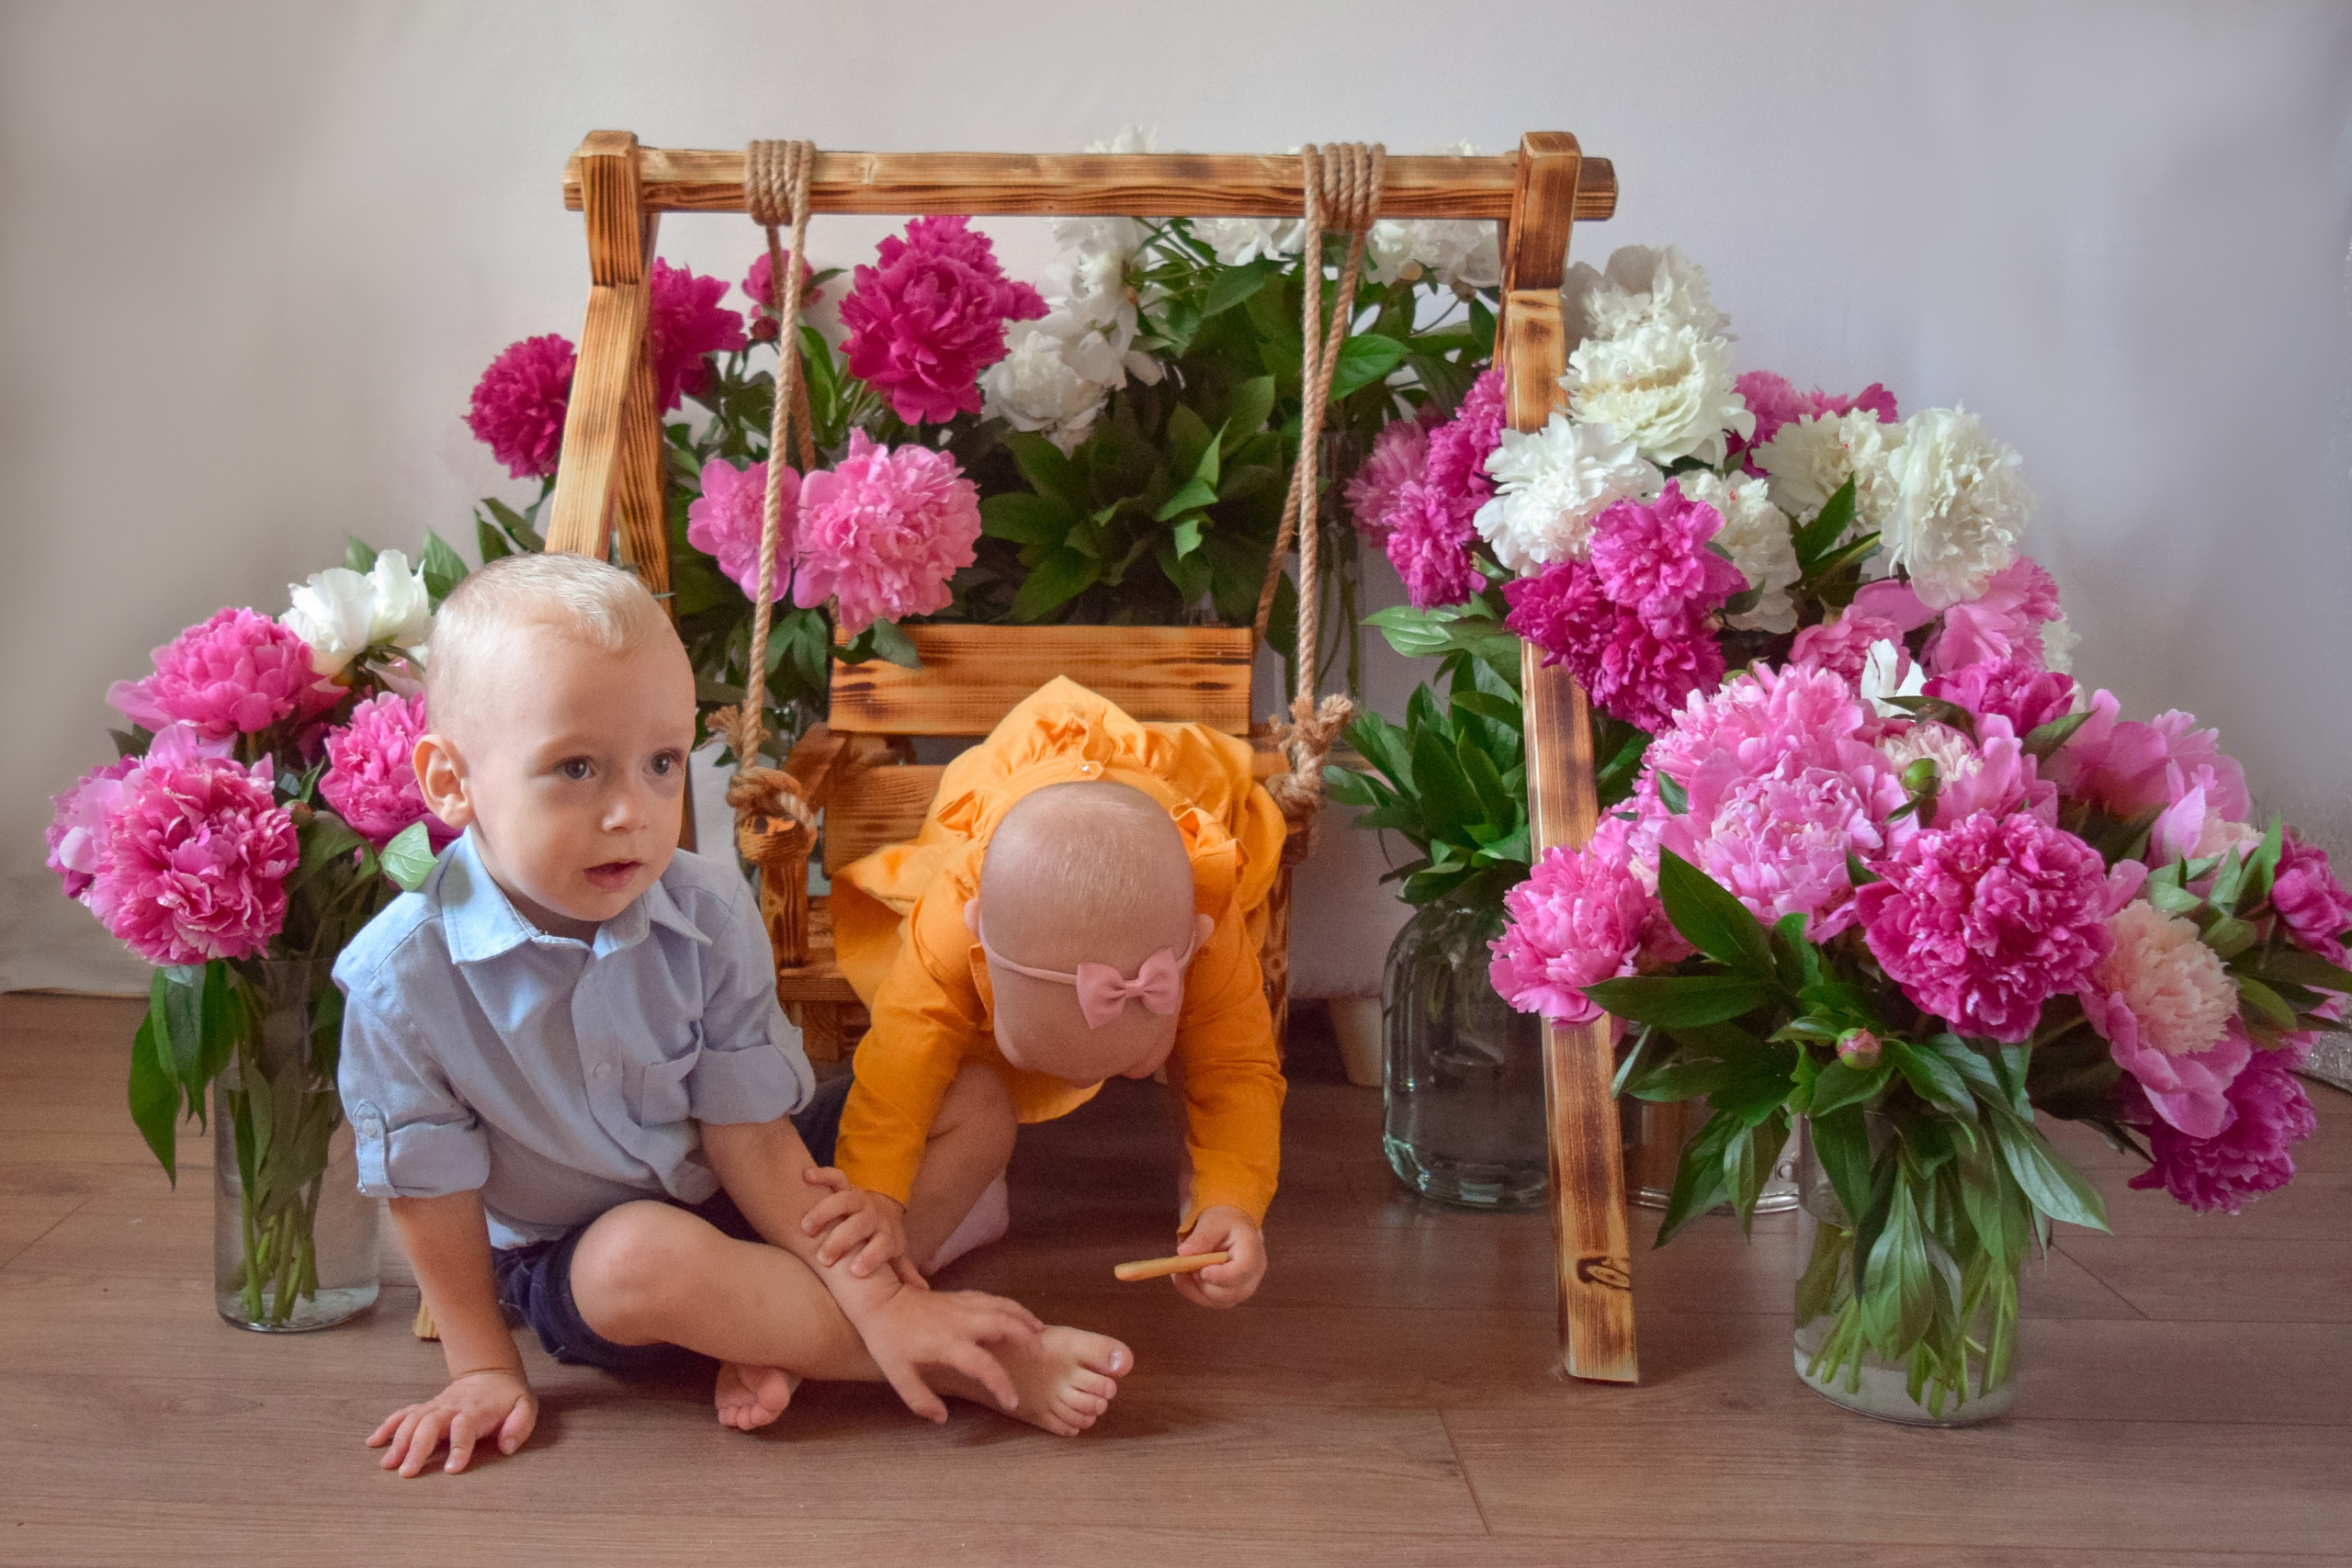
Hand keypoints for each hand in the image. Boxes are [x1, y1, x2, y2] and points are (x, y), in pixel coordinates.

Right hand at [367, 1367, 535, 1476]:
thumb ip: (519, 1425)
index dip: (459, 1447)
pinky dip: (387, 1426)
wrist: (491, 1372)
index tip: (452, 1469)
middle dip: (417, 1447)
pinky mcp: (426, 1407)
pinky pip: (403, 1414)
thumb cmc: (508, 1397)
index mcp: (476, 1410)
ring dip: (398, 1441)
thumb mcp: (525, 1407)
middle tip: (407, 1472)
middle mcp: (451, 1407)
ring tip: (387, 1464)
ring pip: (413, 1420)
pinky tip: (373, 1442)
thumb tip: (507, 1446)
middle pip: (430, 1424)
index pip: (465, 1428)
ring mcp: (436, 1406)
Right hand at [800, 1167, 921, 1285]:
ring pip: (844, 1200)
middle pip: (860, 1224)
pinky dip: (822, 1174)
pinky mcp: (846, 1187)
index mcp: (886, 1236)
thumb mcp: (893, 1255)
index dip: (872, 1257)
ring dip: (825, 1212)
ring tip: (806, 1228)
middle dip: (842, 1240)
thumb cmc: (881, 1239)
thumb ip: (903, 1272)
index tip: (856, 1272)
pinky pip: (835, 1177)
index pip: (882, 1246)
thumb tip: (921, 1291)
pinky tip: (806, 1176)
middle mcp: (873, 1217)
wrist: (882, 1209)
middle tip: (824, 1258)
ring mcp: (859, 1200)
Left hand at [858, 1285, 1044, 1423]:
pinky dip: (1012, 1308)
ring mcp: (963, 1306)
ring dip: (1026, 1320)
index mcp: (947, 1344)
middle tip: (1042, 1358)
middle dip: (1028, 1341)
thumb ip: (920, 1399)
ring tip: (1041, 1334)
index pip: (984, 1365)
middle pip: (1006, 1325)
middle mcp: (961, 1322)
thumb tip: (941, 1418)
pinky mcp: (961, 1297)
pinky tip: (1020, 1317)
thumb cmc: (887, 1339)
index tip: (1011, 1401)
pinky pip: (994, 1300)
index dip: (1001, 1385)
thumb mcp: (897, 1375)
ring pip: (1004, 1307)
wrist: (879, 1300)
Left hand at [1170, 1205, 1265, 1308]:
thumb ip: (1201, 1237)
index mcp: (1253, 1253)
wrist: (1231, 1230)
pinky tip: (1185, 1277)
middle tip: (1187, 1267)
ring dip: (1195, 1289)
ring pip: (1217, 1301)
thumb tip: (1183, 1253)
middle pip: (1230, 1292)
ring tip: (1183, 1270)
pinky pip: (1209, 1302)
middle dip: (1204, 1283)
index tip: (1201, 1271)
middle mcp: (1252, 1276)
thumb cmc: (1225, 1224)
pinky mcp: (1228, 1297)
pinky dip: (1192, 1292)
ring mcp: (1242, 1289)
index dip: (1221, 1276)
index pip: (1242, 1271)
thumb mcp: (1213, 1222)